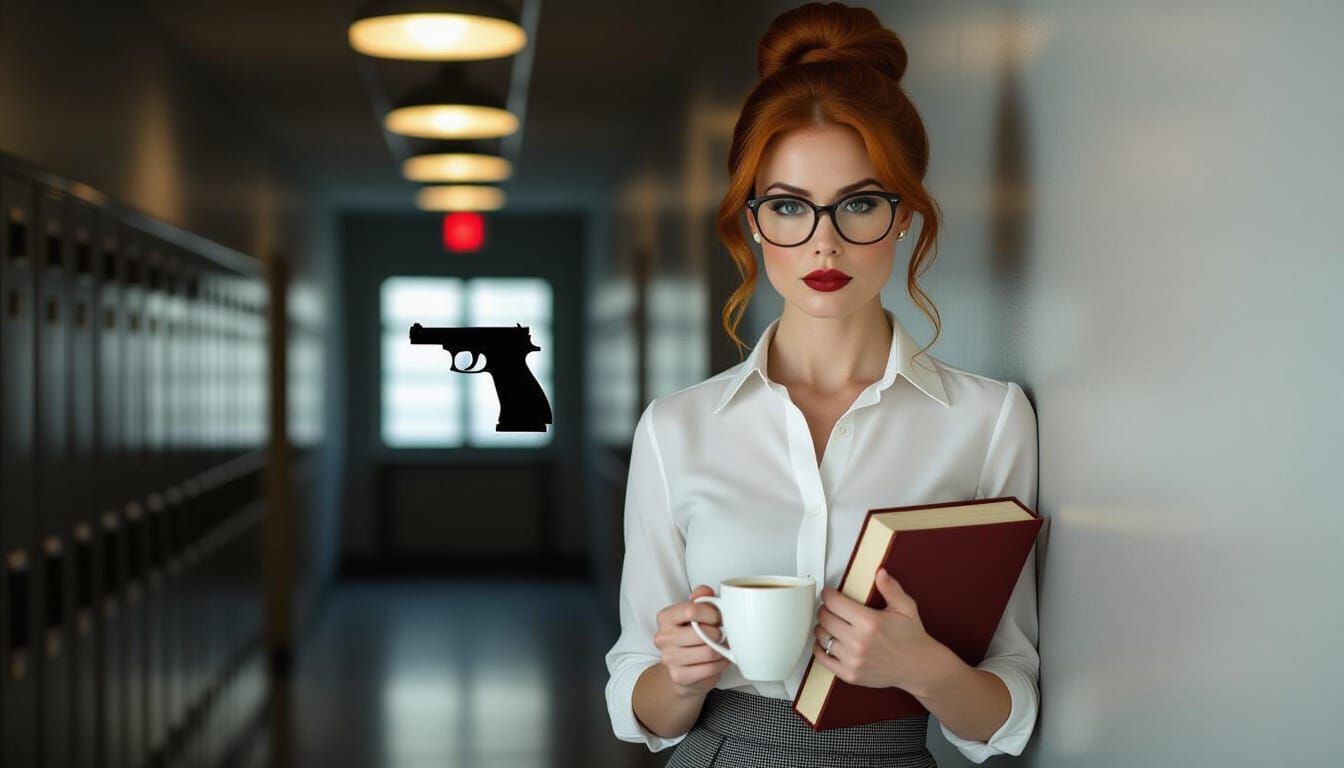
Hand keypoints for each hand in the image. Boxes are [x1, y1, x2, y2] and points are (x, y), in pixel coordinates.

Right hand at [653, 585, 731, 697]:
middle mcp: (663, 637)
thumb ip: (702, 598)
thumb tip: (706, 590)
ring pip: (709, 652)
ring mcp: (669, 658)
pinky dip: (720, 664)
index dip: (712, 613)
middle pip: (703, 633)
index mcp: (665, 617)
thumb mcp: (696, 613)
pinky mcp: (679, 676)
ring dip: (721, 650)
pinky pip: (710, 668)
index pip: (691, 610)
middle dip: (719, 633)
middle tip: (721, 634)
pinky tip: (718, 660)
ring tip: (721, 647)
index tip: (718, 618)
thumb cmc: (692, 637)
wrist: (683, 669)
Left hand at [811, 568, 945, 693]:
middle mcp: (859, 642)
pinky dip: (820, 647)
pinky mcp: (849, 674)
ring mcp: (853, 660)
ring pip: (821, 636)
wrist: (918, 667)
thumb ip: (890, 588)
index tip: (830, 593)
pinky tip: (828, 641)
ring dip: (823, 627)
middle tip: (832, 607)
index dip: (828, 594)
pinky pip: (822, 658)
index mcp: (870, 622)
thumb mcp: (905, 607)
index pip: (833, 602)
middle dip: (825, 608)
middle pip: (824, 617)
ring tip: (832, 623)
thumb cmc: (911, 638)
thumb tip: (879, 573)